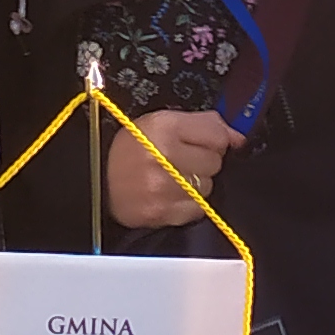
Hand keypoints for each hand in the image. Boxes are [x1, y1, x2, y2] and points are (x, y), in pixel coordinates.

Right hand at [107, 110, 234, 228]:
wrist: (96, 181)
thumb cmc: (130, 150)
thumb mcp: (161, 122)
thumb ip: (205, 124)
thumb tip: (239, 136)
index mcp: (162, 127)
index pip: (217, 135)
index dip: (212, 139)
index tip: (200, 142)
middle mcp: (162, 156)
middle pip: (215, 162)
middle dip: (202, 161)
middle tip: (180, 161)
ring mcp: (161, 187)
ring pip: (207, 188)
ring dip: (196, 184)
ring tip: (173, 178)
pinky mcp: (160, 212)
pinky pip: (196, 210)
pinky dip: (187, 204)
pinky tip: (169, 195)